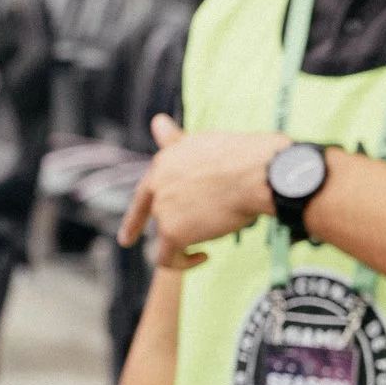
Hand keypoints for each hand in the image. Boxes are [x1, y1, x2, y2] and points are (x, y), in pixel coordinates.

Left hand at [117, 115, 289, 268]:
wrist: (258, 172)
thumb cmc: (244, 155)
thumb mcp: (202, 142)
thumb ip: (176, 141)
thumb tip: (156, 121)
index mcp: (164, 162)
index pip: (145, 194)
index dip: (136, 219)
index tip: (127, 239)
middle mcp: (157, 184)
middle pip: (163, 215)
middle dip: (184, 224)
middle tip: (212, 224)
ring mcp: (162, 208)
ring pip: (169, 236)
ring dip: (193, 239)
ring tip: (222, 228)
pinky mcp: (172, 232)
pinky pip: (167, 258)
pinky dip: (183, 263)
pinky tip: (203, 256)